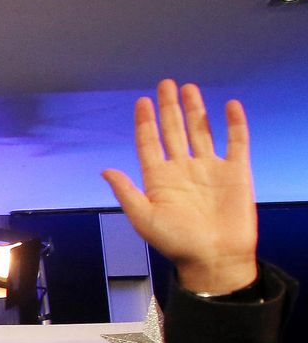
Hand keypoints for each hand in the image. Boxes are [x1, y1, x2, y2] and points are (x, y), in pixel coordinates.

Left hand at [101, 80, 257, 294]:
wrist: (214, 258)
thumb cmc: (176, 244)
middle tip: (165, 83)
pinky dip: (234, 123)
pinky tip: (229, 106)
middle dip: (169, 108)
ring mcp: (209, 169)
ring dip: (196, 110)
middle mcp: (183, 170)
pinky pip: (236, 141)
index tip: (141, 101)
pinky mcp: (236, 172)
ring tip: (189, 88)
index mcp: (159, 179)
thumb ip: (126, 192)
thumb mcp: (143, 218)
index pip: (149, 143)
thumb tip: (105, 170)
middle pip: (174, 131)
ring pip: (202, 131)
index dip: (145, 122)